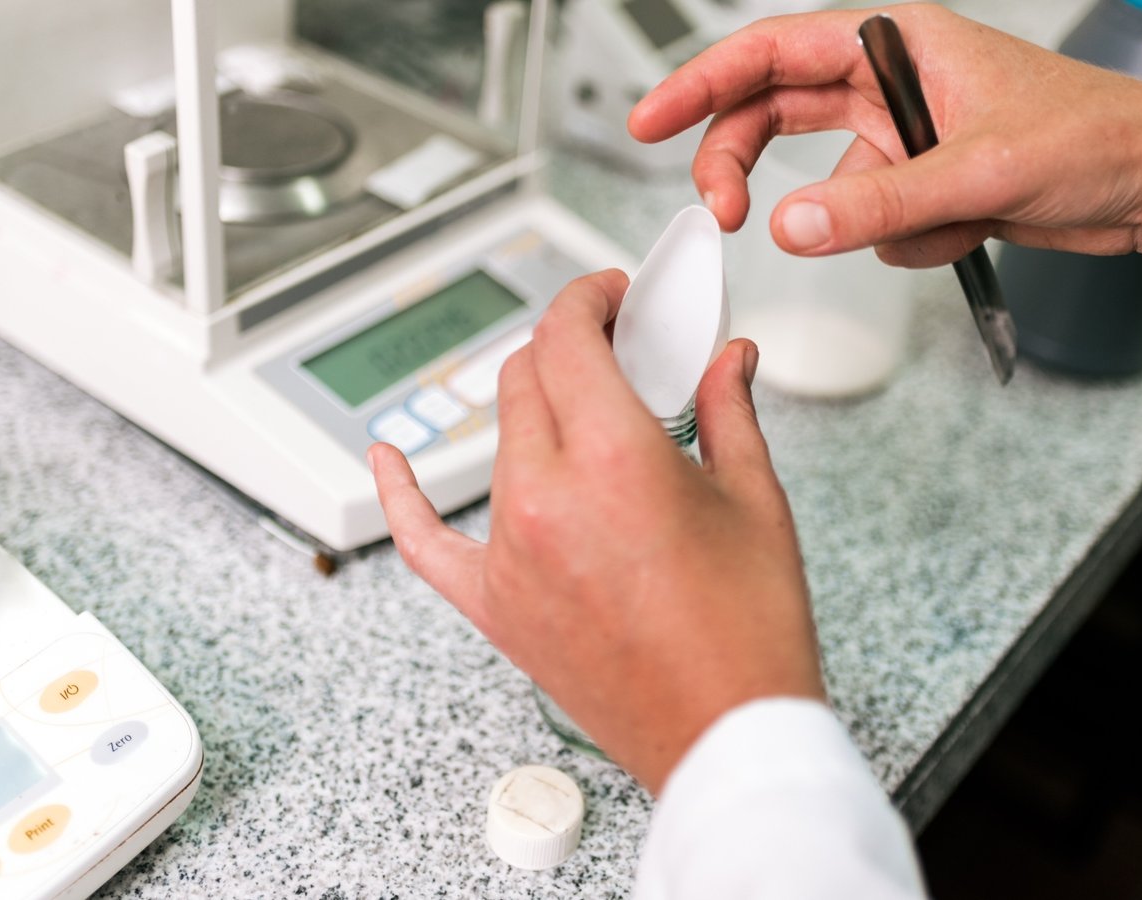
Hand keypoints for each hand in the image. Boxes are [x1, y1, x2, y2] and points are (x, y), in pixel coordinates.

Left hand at [370, 270, 823, 793]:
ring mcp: (508, 553)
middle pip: (526, 377)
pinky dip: (401, 494)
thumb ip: (727, 412)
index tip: (611, 296)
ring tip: (584, 413)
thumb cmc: (748, 636)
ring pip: (497, 440)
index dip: (588, 297)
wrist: (725, 737)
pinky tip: (386, 458)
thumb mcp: (755, 500)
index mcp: (612, 460)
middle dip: (568, 345)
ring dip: (536, 408)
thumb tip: (727, 361)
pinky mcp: (493, 604)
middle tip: (615, 349)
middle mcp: (544, 499)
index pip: (566, 335)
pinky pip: (424, 540)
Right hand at [628, 4, 1141, 309]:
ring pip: (828, 187)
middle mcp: (888, 81)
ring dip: (874, 218)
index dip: (701, 84)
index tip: (650, 120)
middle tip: (726, 214)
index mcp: (894, 41)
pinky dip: (913, 239)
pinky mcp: (920, 183)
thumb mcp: (979, 170)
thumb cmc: (1096, 137)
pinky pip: (874, 224)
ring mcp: (903, 136)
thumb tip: (788, 228)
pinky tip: (974, 226)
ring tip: (954, 212)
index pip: (770, 52)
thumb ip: (875, 201)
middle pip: (775, 117)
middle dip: (747, 166)